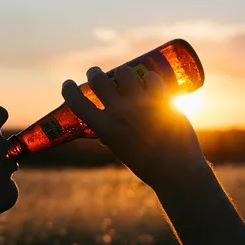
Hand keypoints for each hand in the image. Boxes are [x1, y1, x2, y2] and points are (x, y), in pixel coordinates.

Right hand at [61, 65, 207, 190]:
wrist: (176, 171)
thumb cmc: (147, 166)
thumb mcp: (121, 151)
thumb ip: (112, 138)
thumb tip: (103, 134)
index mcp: (104, 129)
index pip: (77, 102)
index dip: (68, 89)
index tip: (68, 84)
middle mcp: (119, 114)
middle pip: (98, 80)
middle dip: (94, 73)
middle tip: (95, 73)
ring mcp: (140, 105)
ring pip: (125, 73)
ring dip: (123, 73)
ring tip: (126, 77)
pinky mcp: (161, 101)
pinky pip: (151, 77)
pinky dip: (150, 78)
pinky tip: (150, 81)